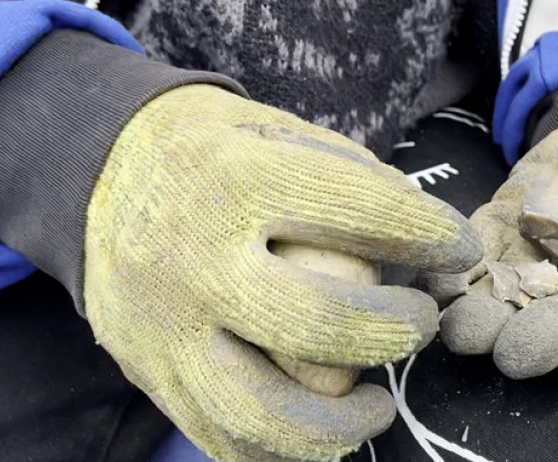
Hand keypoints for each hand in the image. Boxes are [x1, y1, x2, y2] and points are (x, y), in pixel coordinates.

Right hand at [83, 85, 480, 460]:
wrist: (100, 170)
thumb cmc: (209, 148)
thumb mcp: (275, 127)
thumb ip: (349, 177)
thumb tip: (424, 238)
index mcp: (236, 180)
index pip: (362, 213)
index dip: (429, 233)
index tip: (457, 248)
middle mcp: (195, 257)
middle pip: (320, 323)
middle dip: (396, 331)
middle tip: (422, 322)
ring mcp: (166, 324)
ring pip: (263, 412)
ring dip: (343, 426)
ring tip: (377, 409)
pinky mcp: (147, 370)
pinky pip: (220, 439)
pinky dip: (282, 451)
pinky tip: (319, 430)